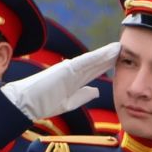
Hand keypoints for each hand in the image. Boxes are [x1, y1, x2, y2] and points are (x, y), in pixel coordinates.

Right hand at [0, 42, 118, 122]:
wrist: (26, 103)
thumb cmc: (43, 104)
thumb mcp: (69, 102)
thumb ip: (83, 96)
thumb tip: (97, 91)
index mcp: (74, 80)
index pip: (94, 71)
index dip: (107, 65)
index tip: (120, 60)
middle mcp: (73, 72)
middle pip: (96, 63)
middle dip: (110, 57)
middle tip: (125, 49)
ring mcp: (69, 69)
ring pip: (92, 60)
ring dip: (106, 54)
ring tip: (119, 48)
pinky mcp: (66, 69)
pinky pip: (85, 62)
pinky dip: (97, 56)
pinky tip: (107, 52)